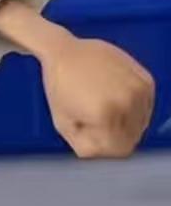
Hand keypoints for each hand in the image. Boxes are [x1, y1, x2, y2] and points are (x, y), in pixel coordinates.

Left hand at [40, 36, 154, 157]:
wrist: (66, 52)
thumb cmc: (59, 88)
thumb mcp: (63, 125)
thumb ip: (86, 147)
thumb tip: (107, 154)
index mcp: (105, 115)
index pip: (119, 150)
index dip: (103, 147)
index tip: (88, 133)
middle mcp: (128, 102)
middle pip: (133, 139)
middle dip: (113, 136)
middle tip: (93, 120)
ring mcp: (140, 90)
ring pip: (142, 124)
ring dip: (124, 123)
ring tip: (102, 106)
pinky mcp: (147, 80)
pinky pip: (147, 107)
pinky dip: (133, 108)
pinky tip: (114, 97)